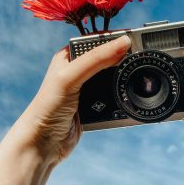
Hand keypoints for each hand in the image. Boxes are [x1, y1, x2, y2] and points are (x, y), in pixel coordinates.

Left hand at [18, 35, 130, 163]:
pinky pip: (114, 94)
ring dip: (124, 77)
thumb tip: (124, 42)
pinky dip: (123, 93)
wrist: (44, 144)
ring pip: (113, 77)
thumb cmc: (47, 108)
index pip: (96, 41)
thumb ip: (96, 59)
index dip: (114, 39)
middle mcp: (79, 70)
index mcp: (69, 57)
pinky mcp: (95, 104)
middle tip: (140, 57)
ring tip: (137, 74)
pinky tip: (130, 92)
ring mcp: (88, 88)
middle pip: (107, 59)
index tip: (133, 40)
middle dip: (123, 58)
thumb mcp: (70, 77)